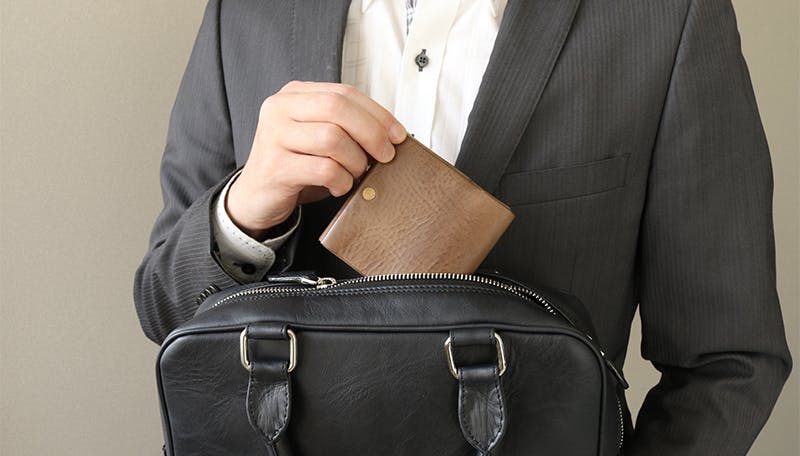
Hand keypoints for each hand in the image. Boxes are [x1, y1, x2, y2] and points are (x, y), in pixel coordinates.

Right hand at [226, 81, 406, 239]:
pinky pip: (324, 169)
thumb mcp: (319, 138)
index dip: (377, 113)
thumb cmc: (295, 166)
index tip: (397, 134)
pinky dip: (341, 180)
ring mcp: (274, 136)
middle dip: (371, 133)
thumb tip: (391, 135)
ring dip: (355, 161)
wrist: (256, 197)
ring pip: (333, 138)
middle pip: (338, 108)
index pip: (344, 93)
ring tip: (355, 174)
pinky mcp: (275, 167)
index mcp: (294, 94)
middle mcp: (280, 108)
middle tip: (385, 155)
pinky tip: (339, 186)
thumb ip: (346, 127)